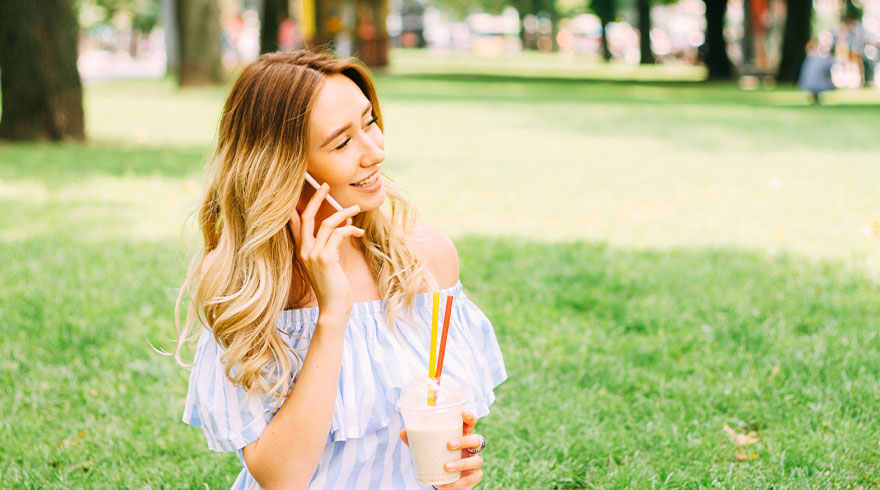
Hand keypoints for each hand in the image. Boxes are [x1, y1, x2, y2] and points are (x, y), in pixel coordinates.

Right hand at [289, 182, 362, 323]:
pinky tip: (359, 231)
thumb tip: (340, 228)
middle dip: (316, 198)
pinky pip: (338, 234)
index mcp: (301, 251)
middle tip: (326, 185)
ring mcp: (313, 254)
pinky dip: (350, 229)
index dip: (299, 206)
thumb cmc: (333, 287)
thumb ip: (328, 246)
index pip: (295, 223)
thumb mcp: (327, 264)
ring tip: (355, 208)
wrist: (333, 308)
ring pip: (326, 223)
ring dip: (343, 213)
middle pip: (306, 216)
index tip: (308, 191)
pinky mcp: (325, 258)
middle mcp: (304, 251)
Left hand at [400, 411, 482, 489]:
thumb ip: (419, 439)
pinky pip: (470, 479)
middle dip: (464, 441)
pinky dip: (457, 483)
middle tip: (449, 444)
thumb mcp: (431, 446)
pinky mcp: (474, 476)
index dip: (469, 417)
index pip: (470, 423)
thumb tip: (403, 432)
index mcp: (463, 435)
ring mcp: (475, 462)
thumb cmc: (441, 455)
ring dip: (461, 463)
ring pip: (476, 461)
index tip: (462, 413)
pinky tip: (444, 484)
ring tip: (446, 467)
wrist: (450, 477)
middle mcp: (472, 448)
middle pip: (476, 440)